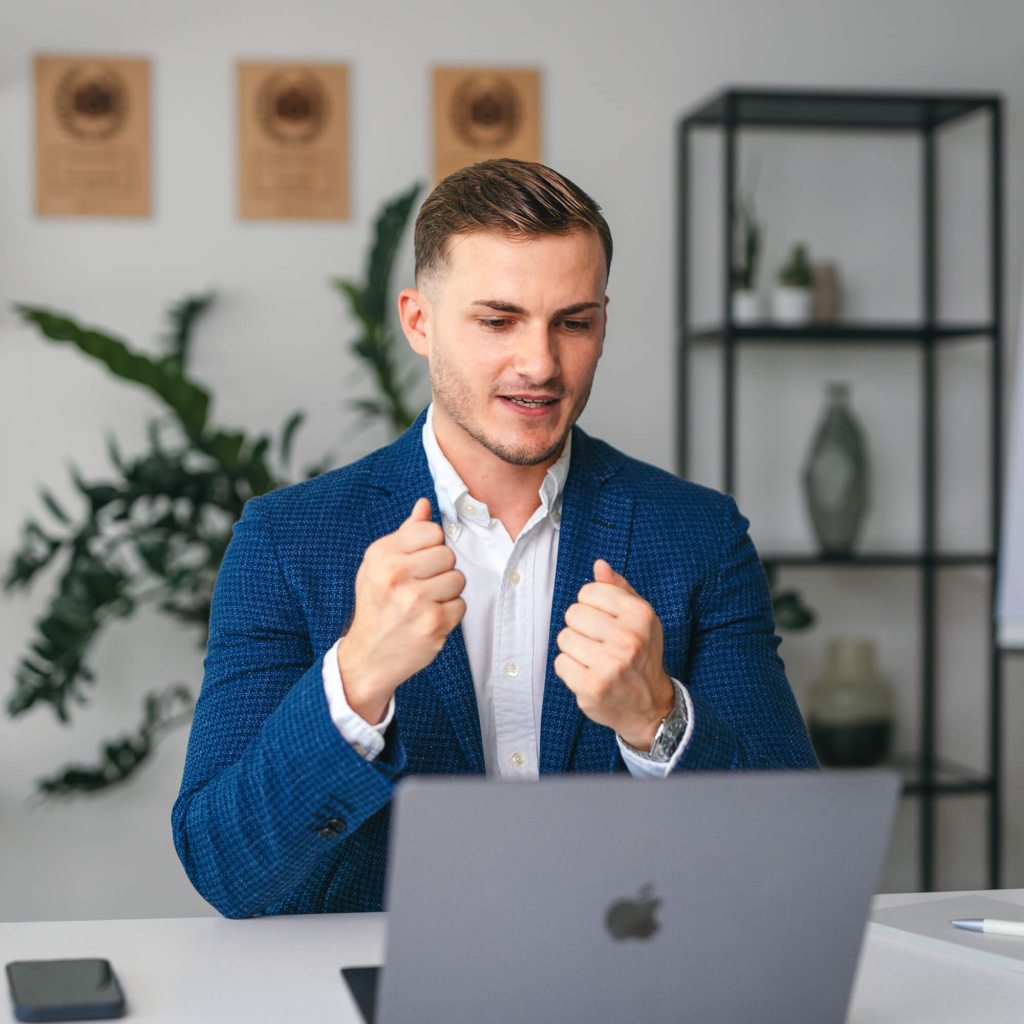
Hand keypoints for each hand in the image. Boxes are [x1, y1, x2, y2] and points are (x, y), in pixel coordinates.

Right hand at [337, 497, 465, 724]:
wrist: (368, 656)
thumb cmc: (376, 605)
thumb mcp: (379, 565)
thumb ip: (405, 534)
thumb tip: (424, 504)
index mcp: (382, 554)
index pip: (432, 531)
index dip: (432, 546)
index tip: (420, 562)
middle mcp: (396, 574)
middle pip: (448, 555)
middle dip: (441, 570)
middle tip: (422, 587)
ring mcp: (415, 600)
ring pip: (458, 579)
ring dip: (447, 593)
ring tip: (425, 603)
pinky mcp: (432, 623)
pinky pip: (460, 605)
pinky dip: (449, 614)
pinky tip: (428, 619)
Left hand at [555, 559, 674, 749]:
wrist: (650, 705)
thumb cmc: (641, 654)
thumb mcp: (639, 618)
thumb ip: (618, 589)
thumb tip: (599, 565)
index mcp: (640, 615)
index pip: (589, 591)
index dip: (591, 605)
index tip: (605, 621)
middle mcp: (628, 639)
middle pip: (573, 613)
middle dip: (580, 627)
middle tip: (599, 642)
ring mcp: (610, 665)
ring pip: (564, 638)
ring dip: (574, 649)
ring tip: (594, 659)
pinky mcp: (592, 687)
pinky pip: (560, 664)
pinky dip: (570, 670)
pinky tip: (589, 674)